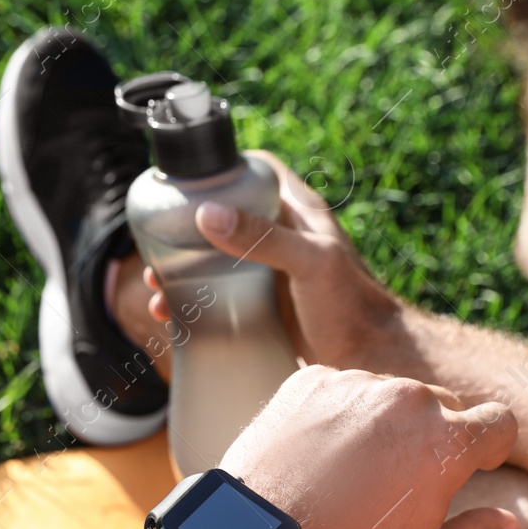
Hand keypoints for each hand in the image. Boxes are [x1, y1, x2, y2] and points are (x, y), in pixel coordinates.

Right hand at [142, 150, 400, 372]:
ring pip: (217, 258)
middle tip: (157, 244)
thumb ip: (263, 238)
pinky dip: (195, 300)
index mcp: (298, 212)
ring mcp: (271, 272)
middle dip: (188, 226)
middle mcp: (282, 236)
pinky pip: (220, 294)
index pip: (258, 169)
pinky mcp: (264, 305)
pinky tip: (174, 315)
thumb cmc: (352, 307)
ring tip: (157, 286)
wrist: (370, 362)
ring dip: (184, 269)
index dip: (225, 166)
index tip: (189, 178)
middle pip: (226, 214)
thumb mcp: (310, 263)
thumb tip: (209, 214)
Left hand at [221, 366, 518, 528]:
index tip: (476, 466)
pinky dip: (340, 416)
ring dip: (386, 424)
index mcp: (447, 441)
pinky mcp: (310, 381)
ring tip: (354, 474)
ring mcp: (355, 383)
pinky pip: (342, 390)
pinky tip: (320, 457)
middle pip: (443, 405)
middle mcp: (406, 398)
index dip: (493, 446)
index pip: (500, 421)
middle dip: (436, 436)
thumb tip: (511, 521)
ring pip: (390, 396)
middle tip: (404, 482)